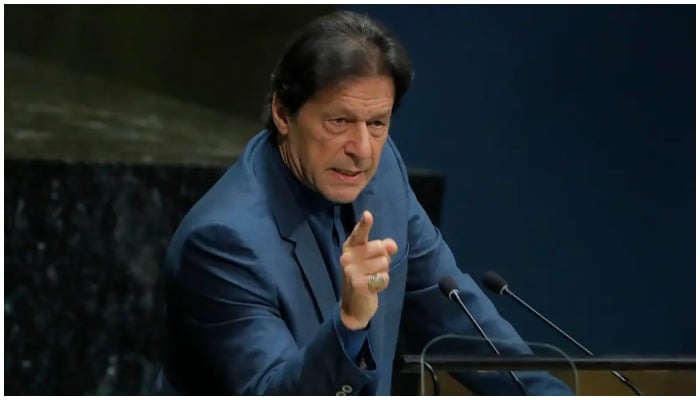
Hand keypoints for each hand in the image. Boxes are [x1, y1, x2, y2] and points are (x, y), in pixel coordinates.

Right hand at [338, 210, 397, 329]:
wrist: (354, 306)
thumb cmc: (364, 277)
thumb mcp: (373, 261)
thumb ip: (384, 249)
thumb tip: (392, 245)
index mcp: (350, 248)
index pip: (359, 233)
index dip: (365, 224)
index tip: (368, 215)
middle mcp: (348, 257)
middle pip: (380, 248)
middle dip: (383, 259)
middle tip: (373, 270)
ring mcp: (352, 270)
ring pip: (384, 263)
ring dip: (383, 273)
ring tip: (372, 279)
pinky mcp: (359, 283)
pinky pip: (383, 277)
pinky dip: (382, 283)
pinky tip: (373, 288)